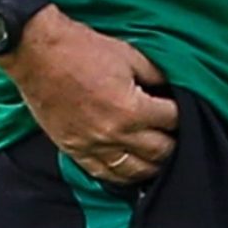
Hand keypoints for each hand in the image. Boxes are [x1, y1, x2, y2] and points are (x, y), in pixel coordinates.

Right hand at [0, 6, 178, 184]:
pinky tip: (132, 173)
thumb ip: (156, 75)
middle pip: (158, 152)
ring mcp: (92, 146)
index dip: (185, 115)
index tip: (189, 111)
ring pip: (133, 171)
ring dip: (152, 167)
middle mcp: (114, 134)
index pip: (172, 120)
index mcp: (132, 109)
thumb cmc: (84, 51)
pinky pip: (103, 174)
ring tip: (163, 160)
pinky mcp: (74, 151)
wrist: (39, 56)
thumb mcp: (130, 55)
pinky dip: (122, 176)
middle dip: (175, 144)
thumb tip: (171, 88)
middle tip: (182, 138)